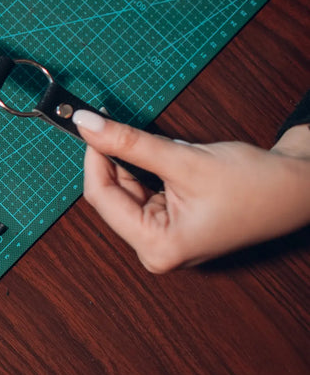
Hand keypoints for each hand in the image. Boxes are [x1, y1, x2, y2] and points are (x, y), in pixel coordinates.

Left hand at [73, 109, 309, 272]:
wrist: (302, 187)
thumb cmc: (256, 184)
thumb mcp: (183, 159)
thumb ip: (130, 143)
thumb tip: (87, 126)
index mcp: (158, 248)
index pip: (101, 198)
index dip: (93, 157)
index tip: (88, 125)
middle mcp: (158, 250)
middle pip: (113, 195)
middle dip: (115, 159)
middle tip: (113, 124)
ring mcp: (167, 239)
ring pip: (128, 190)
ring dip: (136, 164)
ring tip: (166, 149)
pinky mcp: (175, 225)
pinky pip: (146, 192)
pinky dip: (150, 170)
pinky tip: (174, 161)